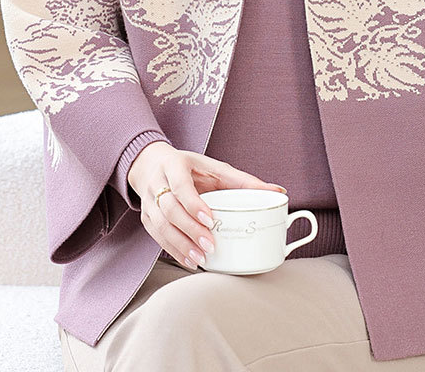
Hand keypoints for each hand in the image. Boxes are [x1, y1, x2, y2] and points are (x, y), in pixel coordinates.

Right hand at [128, 141, 286, 270]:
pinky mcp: (146, 217)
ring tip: (200, 258)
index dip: (194, 204)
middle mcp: (158, 182)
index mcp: (175, 165)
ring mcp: (148, 201)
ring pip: (160, 225)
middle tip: (210, 244)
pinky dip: (172, 250)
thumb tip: (278, 190)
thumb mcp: (216, 167)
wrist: (154, 164)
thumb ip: (245, 181)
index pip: (181, 185)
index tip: (210, 219)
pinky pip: (156, 236)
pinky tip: (188, 260)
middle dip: (190, 229)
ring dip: (180, 245)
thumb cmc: (191, 167)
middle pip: (170, 209)